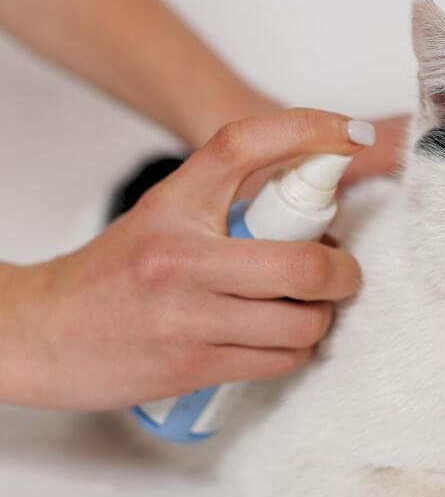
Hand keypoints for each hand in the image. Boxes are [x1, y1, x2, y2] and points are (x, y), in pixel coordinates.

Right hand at [0, 109, 373, 410]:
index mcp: (174, 203)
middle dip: (344, 273)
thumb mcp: (164, 216)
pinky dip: (295, 351)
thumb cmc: (114, 274)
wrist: (40, 333)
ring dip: (320, 318)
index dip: (310, 129)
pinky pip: (279, 361)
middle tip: (342, 273)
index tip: (353, 135)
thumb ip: (230, 203)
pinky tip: (280, 340)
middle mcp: (180, 257)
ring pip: (301, 322)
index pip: (244, 144)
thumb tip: (315, 209)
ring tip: (305, 310)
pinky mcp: (191, 367)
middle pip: (304, 263)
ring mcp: (185, 316)